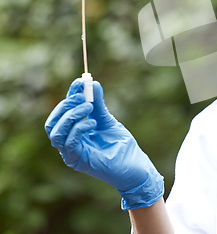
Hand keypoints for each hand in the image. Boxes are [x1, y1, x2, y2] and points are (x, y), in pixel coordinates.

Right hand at [45, 78, 163, 209]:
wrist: (134, 165)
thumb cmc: (120, 144)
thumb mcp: (107, 119)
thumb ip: (98, 104)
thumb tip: (93, 83)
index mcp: (73, 130)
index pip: (63, 111)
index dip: (70, 95)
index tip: (81, 81)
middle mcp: (68, 141)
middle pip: (53, 121)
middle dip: (66, 105)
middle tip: (84, 96)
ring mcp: (70, 152)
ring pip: (55, 132)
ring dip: (71, 115)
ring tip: (90, 108)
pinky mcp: (77, 161)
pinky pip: (68, 143)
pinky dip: (78, 128)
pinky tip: (93, 123)